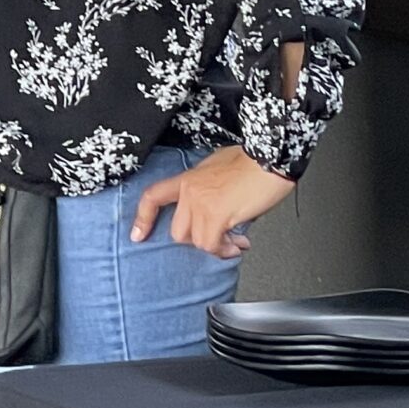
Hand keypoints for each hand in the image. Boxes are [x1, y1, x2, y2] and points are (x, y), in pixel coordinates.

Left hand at [130, 146, 294, 258]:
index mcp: (187, 179)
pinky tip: (239, 244)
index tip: (138, 234)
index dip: (144, 218)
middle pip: (177, 230)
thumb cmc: (252, 160)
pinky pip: (211, 244)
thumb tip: (213, 202)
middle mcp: (189, 191)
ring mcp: (201, 203)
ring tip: (235, 242)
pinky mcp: (217, 214)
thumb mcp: (218, 167)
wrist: (270, 158)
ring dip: (217, 246)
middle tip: (218, 239)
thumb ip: (207, 185)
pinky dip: (224, 249)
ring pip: (196, 241)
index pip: (154, 197)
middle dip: (198, 240)